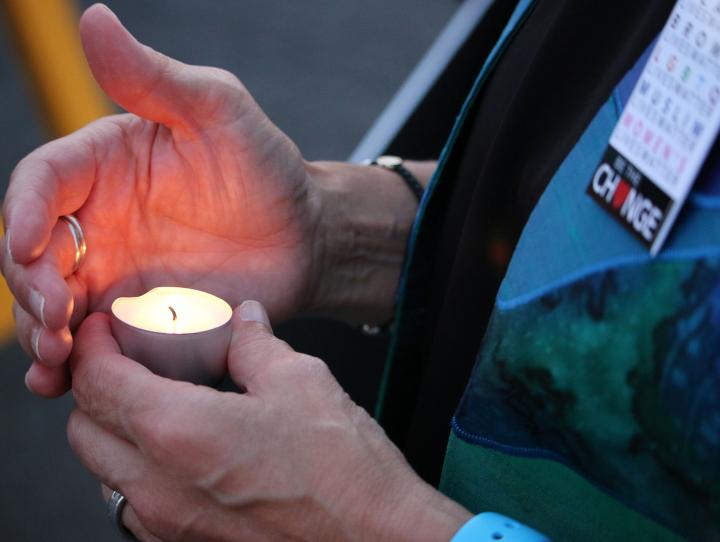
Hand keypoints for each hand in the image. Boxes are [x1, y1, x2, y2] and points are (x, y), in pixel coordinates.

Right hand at [2, 4, 318, 395]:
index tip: (27, 246)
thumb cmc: (266, 168)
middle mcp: (97, 222)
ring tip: (57, 356)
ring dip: (39, 333)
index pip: (40, 183)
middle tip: (55, 315)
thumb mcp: (220, 110)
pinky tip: (65, 381)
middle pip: (32, 253)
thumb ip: (155, 77)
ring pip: (51, 306)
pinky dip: (70, 366)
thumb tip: (93, 18)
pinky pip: (90, 347)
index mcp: (103, 165)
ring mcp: (113, 276)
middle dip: (30, 285)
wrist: (304, 237)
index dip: (22, 213)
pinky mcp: (134, 323)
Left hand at [67, 301, 469, 540]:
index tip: (102, 330)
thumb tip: (245, 320)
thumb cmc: (342, 471)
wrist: (375, 540)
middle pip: (83, 431)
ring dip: (113, 433)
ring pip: (102, 473)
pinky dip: (139, 472)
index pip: (98, 383)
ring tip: (152, 405)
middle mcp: (159, 486)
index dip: (93, 347)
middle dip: (93, 389)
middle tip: (124, 362)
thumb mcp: (300, 381)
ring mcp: (168, 525)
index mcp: (179, 432)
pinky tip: (180, 453)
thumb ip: (256, 345)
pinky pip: (134, 506)